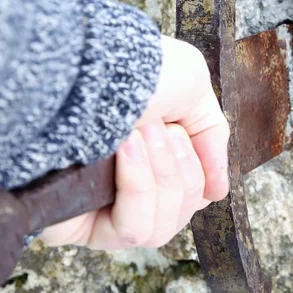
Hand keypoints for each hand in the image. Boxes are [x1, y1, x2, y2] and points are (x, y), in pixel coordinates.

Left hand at [40, 36, 229, 248]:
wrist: (88, 62)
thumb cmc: (134, 68)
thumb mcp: (192, 87)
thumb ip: (210, 138)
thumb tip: (217, 191)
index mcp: (152, 162)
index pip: (190, 197)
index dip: (196, 176)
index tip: (181, 137)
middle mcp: (126, 189)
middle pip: (179, 215)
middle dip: (179, 169)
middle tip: (161, 128)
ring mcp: (101, 210)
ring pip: (159, 230)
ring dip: (161, 178)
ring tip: (139, 134)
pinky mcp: (75, 224)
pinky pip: (129, 230)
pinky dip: (138, 188)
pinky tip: (125, 149)